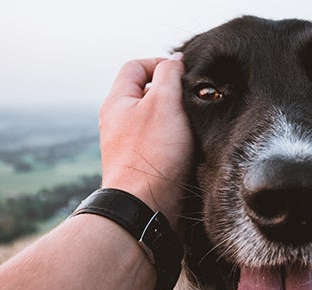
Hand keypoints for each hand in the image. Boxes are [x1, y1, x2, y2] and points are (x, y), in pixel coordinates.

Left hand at [98, 54, 192, 227]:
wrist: (144, 207)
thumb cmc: (154, 154)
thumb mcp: (165, 103)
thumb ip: (170, 75)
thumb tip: (176, 60)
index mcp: (117, 102)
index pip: (135, 67)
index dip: (161, 64)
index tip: (184, 76)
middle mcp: (118, 123)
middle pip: (146, 94)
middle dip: (171, 95)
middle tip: (192, 103)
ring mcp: (128, 147)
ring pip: (155, 122)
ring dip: (176, 121)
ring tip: (194, 128)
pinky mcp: (141, 167)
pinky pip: (159, 146)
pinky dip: (174, 144)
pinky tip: (189, 151)